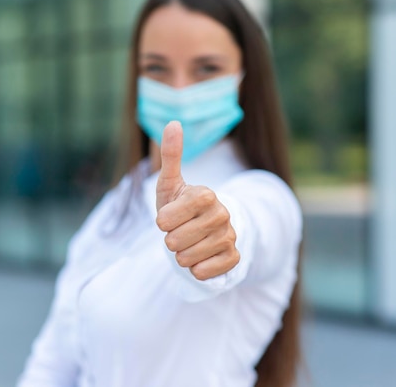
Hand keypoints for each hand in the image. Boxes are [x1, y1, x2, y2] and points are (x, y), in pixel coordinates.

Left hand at [155, 121, 239, 280]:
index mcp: (205, 194)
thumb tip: (173, 122)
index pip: (164, 221)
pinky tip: (201, 256)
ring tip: (189, 242)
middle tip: (179, 230)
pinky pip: (203, 272)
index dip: (162, 221)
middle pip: (174, 242)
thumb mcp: (171, 183)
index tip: (169, 216)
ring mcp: (230, 237)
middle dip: (170, 240)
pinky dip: (195, 268)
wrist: (205, 230)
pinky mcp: (233, 259)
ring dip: (181, 255)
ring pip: (186, 259)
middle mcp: (222, 214)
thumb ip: (171, 155)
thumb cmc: (181, 205)